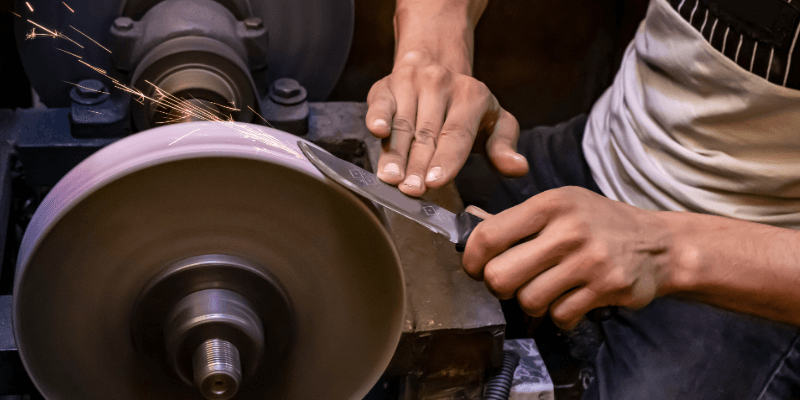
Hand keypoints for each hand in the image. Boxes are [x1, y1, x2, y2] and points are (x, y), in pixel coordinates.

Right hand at [366, 56, 527, 196]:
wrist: (435, 65)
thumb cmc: (467, 107)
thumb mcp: (495, 121)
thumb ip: (503, 147)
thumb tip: (518, 168)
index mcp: (472, 95)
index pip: (457, 133)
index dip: (446, 159)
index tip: (434, 182)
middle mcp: (440, 85)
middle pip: (427, 134)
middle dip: (417, 165)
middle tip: (411, 190)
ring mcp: (411, 84)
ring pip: (402, 125)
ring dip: (395, 153)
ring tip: (390, 178)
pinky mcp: (386, 87)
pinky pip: (380, 104)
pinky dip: (377, 117)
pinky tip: (376, 132)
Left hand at [462, 187, 674, 328]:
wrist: (659, 243)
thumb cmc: (598, 223)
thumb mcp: (558, 207)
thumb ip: (513, 219)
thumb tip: (469, 216)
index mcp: (550, 204)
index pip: (488, 236)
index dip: (472, 259)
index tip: (476, 268)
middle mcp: (568, 229)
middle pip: (500, 276)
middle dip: (499, 286)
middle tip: (512, 282)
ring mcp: (590, 260)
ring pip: (528, 301)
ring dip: (532, 302)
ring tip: (546, 289)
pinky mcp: (608, 287)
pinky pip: (560, 315)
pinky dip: (559, 315)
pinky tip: (570, 299)